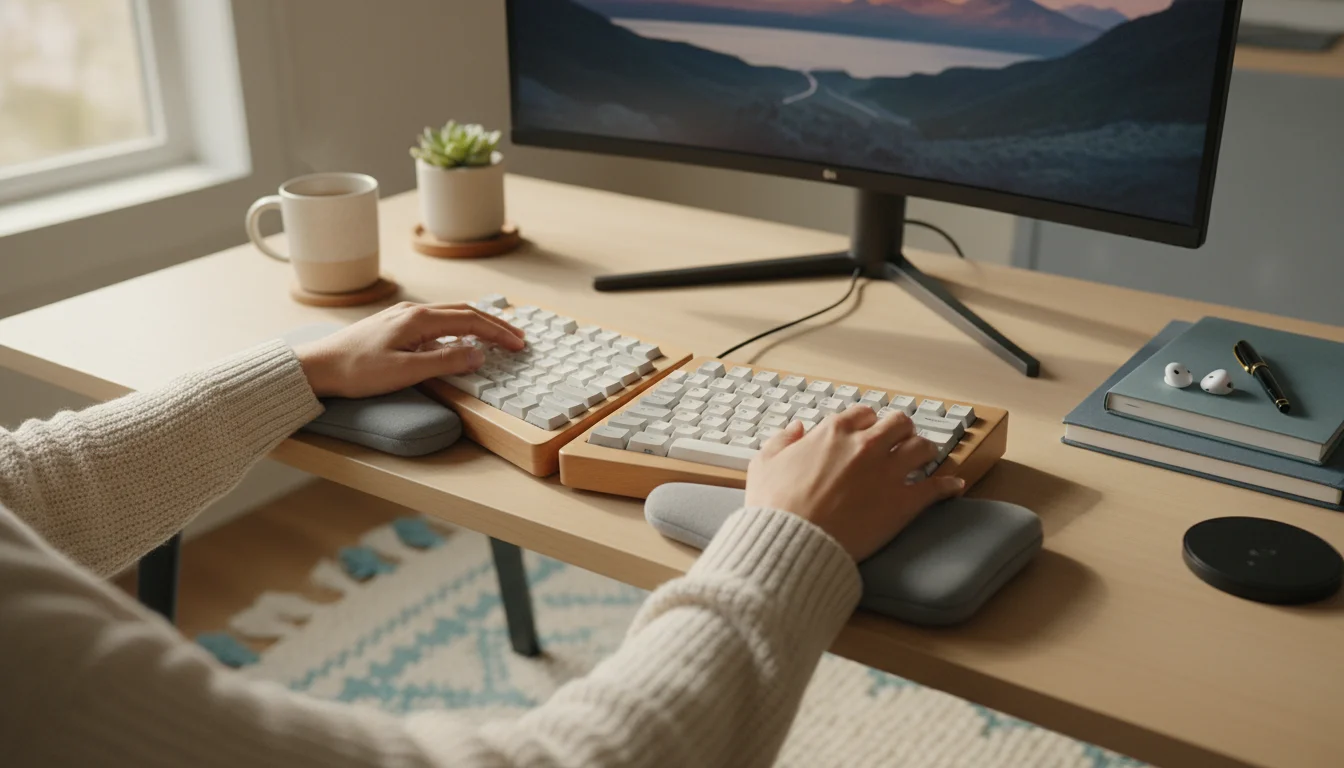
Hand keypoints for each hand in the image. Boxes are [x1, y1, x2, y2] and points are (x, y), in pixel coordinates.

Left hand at [293, 302, 525, 398]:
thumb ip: (445, 361)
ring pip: (451, 314)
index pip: (471, 321)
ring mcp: (403, 317)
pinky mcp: (394, 326)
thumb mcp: (405, 371)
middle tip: (517, 337)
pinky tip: (459, 337)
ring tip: (497, 334)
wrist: (317, 367)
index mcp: (419, 320)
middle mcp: (413, 312)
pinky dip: (458, 326)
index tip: (519, 344)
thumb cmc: (355, 371)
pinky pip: (437, 320)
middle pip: (465, 312)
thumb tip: (478, 354)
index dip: (498, 332)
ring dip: (478, 323)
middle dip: (494, 324)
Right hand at [744, 407, 965, 560]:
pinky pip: (936, 487)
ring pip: (922, 447)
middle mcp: (865, 446)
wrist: (794, 543)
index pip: (863, 413)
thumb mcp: (763, 464)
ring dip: (924, 451)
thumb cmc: (775, 507)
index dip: (867, 422)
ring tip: (925, 459)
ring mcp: (888, 472)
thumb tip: (795, 429)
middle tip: (900, 441)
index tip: (867, 430)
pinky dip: (947, 486)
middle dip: (901, 430)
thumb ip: (781, 440)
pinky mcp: (903, 502)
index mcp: (833, 432)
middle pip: (899, 423)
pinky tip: (953, 486)